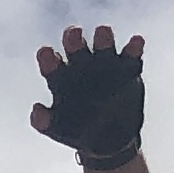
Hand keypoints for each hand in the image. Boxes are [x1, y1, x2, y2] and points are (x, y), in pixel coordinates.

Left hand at [29, 24, 144, 165]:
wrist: (109, 140)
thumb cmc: (78, 131)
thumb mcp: (58, 129)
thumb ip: (44, 122)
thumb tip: (37, 111)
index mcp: (60, 78)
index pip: (50, 62)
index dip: (47, 56)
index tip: (45, 51)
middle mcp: (81, 66)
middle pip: (75, 45)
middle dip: (73, 38)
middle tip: (74, 33)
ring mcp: (105, 65)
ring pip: (103, 44)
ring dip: (103, 37)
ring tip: (103, 32)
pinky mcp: (128, 68)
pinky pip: (131, 53)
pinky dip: (134, 46)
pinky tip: (136, 41)